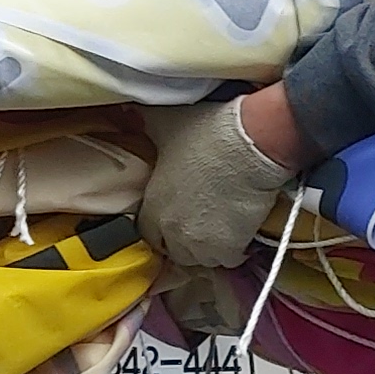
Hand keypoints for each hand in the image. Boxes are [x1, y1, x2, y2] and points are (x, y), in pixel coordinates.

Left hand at [138, 91, 297, 275]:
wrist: (250, 143)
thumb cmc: (207, 131)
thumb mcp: (165, 123)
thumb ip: (143, 125)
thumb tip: (125, 113)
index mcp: (152, 205)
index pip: (149, 233)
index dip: (163, 226)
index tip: (178, 216)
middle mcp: (171, 230)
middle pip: (175, 251)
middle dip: (185, 240)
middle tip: (202, 224)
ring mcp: (199, 244)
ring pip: (201, 259)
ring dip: (209, 248)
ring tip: (221, 231)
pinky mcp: (228, 248)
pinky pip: (228, 260)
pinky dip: (234, 251)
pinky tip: (240, 234)